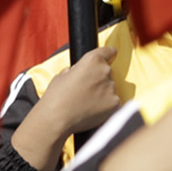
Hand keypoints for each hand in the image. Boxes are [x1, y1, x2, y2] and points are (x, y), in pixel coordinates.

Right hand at [11, 46, 121, 170]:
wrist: (56, 119)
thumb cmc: (56, 97)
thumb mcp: (62, 75)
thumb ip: (77, 70)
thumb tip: (82, 72)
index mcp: (92, 60)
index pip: (109, 51)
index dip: (108, 55)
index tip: (108, 58)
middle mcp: (105, 71)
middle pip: (108, 72)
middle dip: (100, 78)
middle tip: (86, 89)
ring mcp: (112, 88)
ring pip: (110, 88)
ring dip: (103, 93)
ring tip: (87, 102)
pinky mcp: (115, 104)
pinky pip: (113, 102)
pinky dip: (106, 106)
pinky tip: (93, 110)